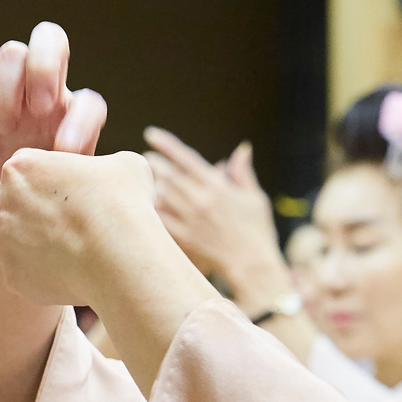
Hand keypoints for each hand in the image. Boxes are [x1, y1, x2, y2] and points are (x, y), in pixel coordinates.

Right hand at [0, 22, 108, 200]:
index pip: (89, 100)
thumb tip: (89, 166)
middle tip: (39, 109)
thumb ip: (80, 176)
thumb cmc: (39, 210)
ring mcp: (7, 95)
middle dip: (45, 66)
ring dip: (10, 87)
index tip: (64, 151)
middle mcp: (43, 96)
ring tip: (7, 126)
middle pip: (50, 40)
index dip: (80, 119)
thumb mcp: (64, 196)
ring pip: (12, 54)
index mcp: (75, 120)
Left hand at [0, 148, 161, 306]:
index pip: (13, 174)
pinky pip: (26, 280)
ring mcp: (4, 246)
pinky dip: (45, 280)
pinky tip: (74, 277)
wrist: (120, 254)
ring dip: (28, 255)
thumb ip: (106, 169)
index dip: (35, 186)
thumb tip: (114, 178)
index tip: (60, 197)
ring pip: (3, 252)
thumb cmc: (124, 204)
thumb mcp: (124, 168)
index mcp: (22, 169)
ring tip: (71, 259)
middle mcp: (2, 206)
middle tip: (3, 231)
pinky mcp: (15, 280)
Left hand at [147, 128, 281, 284]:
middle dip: (154, 163)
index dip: (167, 144)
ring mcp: (191, 220)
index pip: (187, 158)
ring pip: (162, 195)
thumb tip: (242, 149)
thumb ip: (243, 173)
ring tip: (144, 177)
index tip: (151, 135)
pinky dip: (151, 209)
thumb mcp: (255, 198)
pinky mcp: (185, 238)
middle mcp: (201, 200)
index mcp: (218, 187)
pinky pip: (161, 220)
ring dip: (151, 183)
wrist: (253, 266)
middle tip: (146, 157)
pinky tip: (143, 203)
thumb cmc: (258, 232)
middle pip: (169, 174)